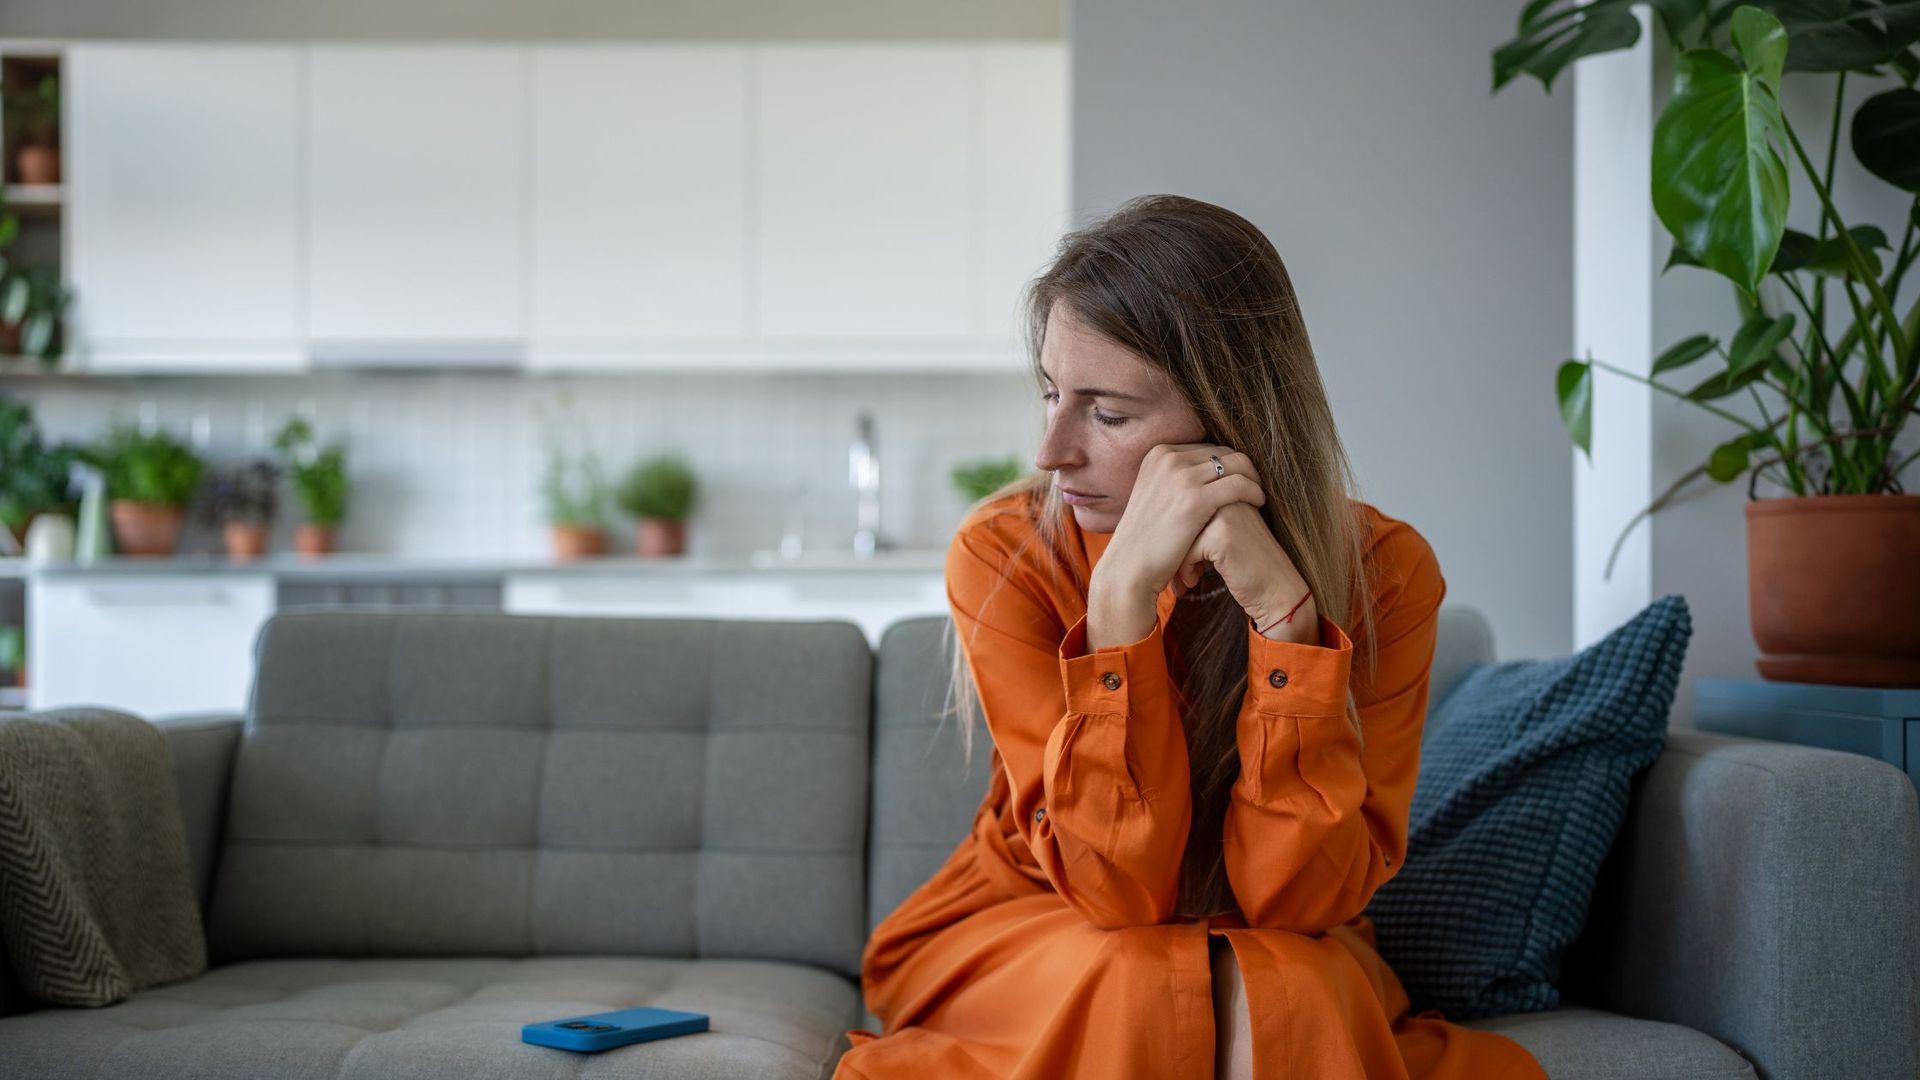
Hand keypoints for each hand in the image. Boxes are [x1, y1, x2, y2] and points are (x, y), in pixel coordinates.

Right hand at [1085, 444, 1264, 648]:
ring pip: (1237, 464)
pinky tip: (1258, 504)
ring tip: (1258, 497)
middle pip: (1223, 452)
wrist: (1129, 568)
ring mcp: (1180, 476)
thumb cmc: (1146, 540)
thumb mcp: (1155, 496)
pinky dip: (1254, 491)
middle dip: (1242, 469)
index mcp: (1158, 454)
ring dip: (1253, 479)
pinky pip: (1239, 484)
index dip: (1227, 464)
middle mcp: (1168, 458)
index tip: (1238, 481)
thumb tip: (1205, 470)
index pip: (1207, 448)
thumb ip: (1176, 479)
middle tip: (1253, 488)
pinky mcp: (1194, 499)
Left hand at [1176, 501, 1319, 642]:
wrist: (1277, 591)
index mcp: (1228, 489)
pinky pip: (1187, 549)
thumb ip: (1201, 520)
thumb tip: (1161, 522)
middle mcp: (1228, 495)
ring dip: (1178, 559)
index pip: (1186, 503)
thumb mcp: (1223, 536)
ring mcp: (1226, 512)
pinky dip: (1185, 569)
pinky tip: (1193, 582)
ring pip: (1180, 532)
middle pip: (1182, 516)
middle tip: (1177, 572)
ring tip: (1185, 578)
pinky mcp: (1223, 534)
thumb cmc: (1246, 567)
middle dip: (1175, 546)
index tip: (1180, 557)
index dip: (1179, 533)